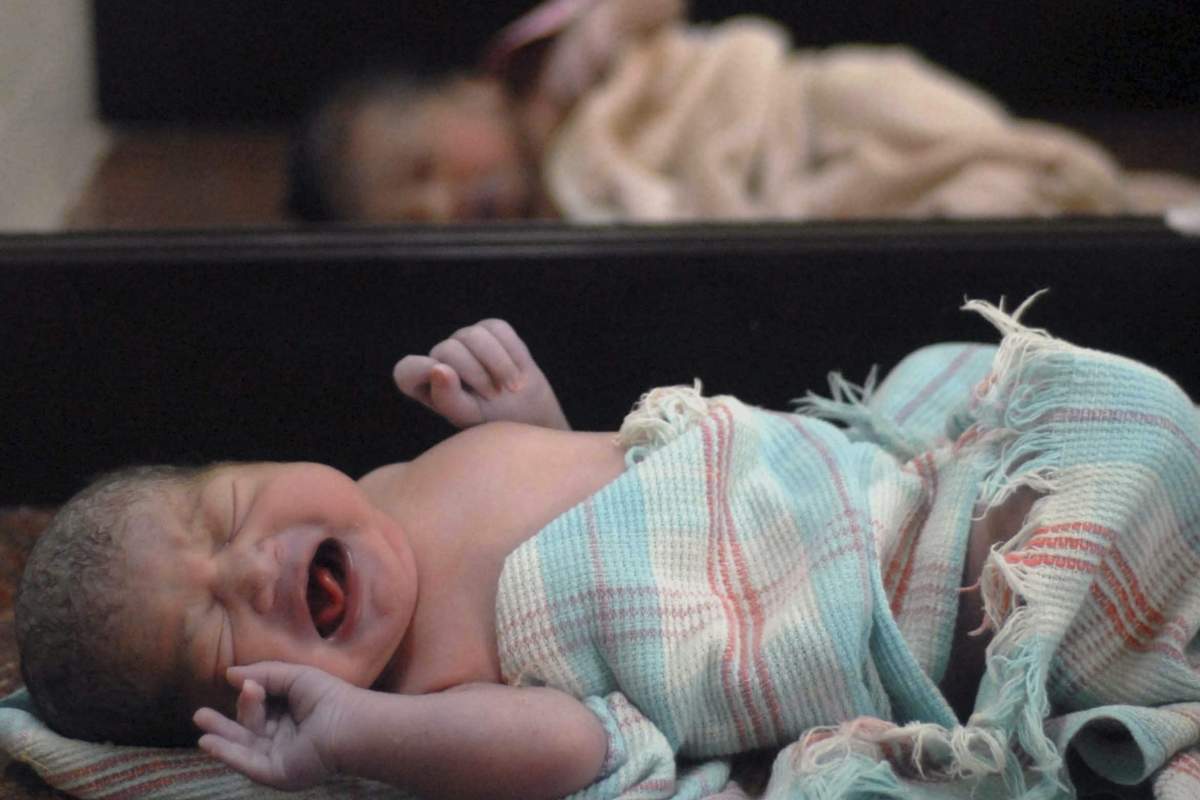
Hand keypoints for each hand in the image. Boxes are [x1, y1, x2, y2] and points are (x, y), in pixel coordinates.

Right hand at [194, 662, 358, 790]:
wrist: (346, 724)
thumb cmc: (327, 696)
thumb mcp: (292, 676)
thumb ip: (262, 673)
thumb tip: (229, 674)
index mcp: (288, 714)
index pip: (258, 707)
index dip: (250, 696)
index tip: (250, 685)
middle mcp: (281, 736)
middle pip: (247, 728)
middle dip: (224, 722)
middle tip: (200, 713)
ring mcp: (278, 756)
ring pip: (243, 745)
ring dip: (220, 735)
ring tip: (199, 721)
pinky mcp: (276, 773)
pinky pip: (247, 763)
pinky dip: (227, 753)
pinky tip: (207, 742)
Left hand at [393, 318, 569, 429]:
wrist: (531, 414)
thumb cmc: (493, 421)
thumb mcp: (470, 418)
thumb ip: (448, 398)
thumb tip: (439, 368)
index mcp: (425, 384)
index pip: (407, 369)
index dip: (423, 371)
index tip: (454, 385)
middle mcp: (440, 359)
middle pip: (448, 349)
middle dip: (477, 374)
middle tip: (495, 398)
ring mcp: (464, 341)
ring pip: (474, 335)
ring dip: (498, 364)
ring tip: (511, 387)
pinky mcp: (489, 330)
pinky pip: (497, 329)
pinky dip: (513, 352)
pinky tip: (518, 371)